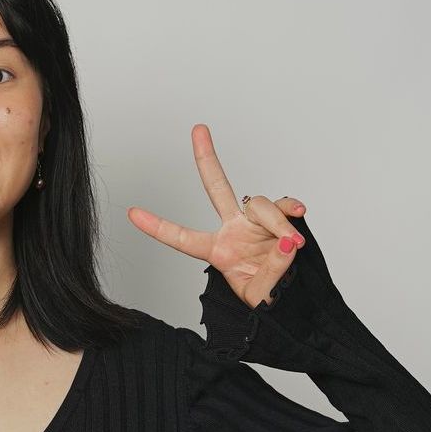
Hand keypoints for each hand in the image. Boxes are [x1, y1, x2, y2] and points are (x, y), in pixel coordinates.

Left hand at [127, 124, 308, 307]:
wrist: (293, 302)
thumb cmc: (268, 300)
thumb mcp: (260, 296)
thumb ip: (272, 270)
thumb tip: (287, 243)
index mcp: (217, 252)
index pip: (181, 238)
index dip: (156, 227)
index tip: (131, 213)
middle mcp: (234, 230)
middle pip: (216, 187)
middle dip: (207, 158)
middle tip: (198, 129)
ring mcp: (257, 222)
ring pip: (260, 205)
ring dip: (278, 223)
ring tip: (292, 245)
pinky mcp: (282, 219)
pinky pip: (286, 206)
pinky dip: (292, 211)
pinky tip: (299, 220)